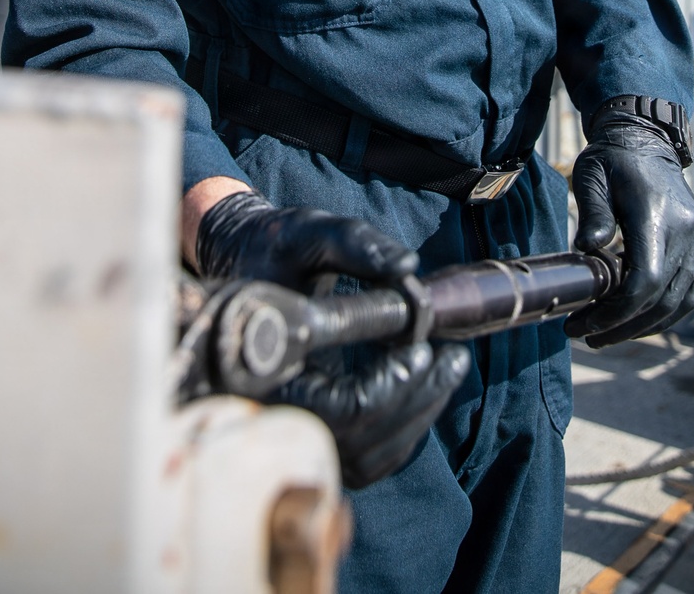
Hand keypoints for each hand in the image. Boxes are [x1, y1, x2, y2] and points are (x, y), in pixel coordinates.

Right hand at [195, 190, 468, 486]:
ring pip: (364, 459)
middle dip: (416, 402)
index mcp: (267, 366)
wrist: (241, 263)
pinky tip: (422, 386)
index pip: (344, 408)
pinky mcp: (308, 429)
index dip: (392, 384)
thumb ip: (356, 245)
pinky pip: (360, 456)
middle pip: (360, 445)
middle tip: (453, 359)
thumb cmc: (274, 247)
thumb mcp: (310, 234)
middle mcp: (273, 411)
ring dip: (414, 418)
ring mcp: (291, 427)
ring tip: (446, 370)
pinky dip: (399, 428)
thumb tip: (408, 267)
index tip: (422, 349)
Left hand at [565, 116, 693, 346]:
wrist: (646, 141)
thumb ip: (593, 215)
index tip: (582, 322)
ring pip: (680, 304)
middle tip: (587, 334)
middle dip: (623, 326)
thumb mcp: (592, 179)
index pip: (644, 282)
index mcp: (657, 216)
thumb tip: (587, 249)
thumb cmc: (613, 160)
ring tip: (608, 334)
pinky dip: (665, 314)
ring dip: (644, 327)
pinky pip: (690, 293)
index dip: (614, 312)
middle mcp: (687, 232)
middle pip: (662, 300)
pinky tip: (637, 321)